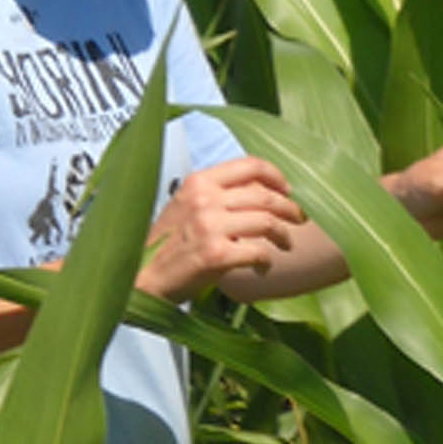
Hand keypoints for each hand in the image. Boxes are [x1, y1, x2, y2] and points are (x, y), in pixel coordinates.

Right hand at [137, 156, 305, 302]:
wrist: (142, 278)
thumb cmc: (167, 245)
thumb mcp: (185, 206)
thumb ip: (216, 195)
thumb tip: (258, 192)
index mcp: (199, 182)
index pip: (249, 165)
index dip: (276, 176)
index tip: (287, 189)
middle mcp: (205, 199)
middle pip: (265, 195)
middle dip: (290, 208)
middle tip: (299, 219)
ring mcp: (210, 226)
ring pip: (267, 222)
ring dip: (284, 235)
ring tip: (286, 244)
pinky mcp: (216, 254)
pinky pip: (259, 252)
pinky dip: (267, 261)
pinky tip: (263, 267)